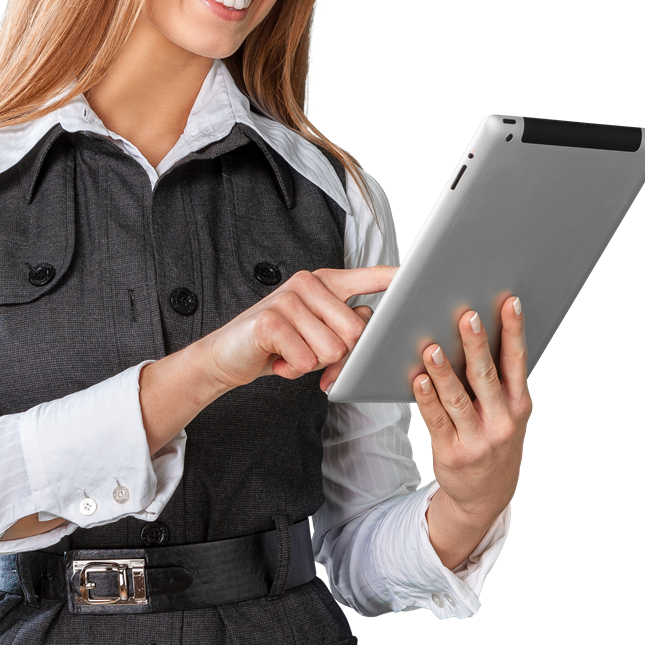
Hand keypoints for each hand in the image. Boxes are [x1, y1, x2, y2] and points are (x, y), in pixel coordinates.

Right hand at [197, 266, 396, 392]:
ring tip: (291, 355)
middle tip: (311, 356)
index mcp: (325, 282)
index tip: (417, 273)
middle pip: (356, 331)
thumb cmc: (279, 344)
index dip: (393, 277)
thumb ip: (344, 325)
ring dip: (313, 365)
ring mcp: (287, 298)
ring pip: (332, 349)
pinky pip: (304, 359)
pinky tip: (277, 361)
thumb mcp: (316, 330)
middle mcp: (308, 283)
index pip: (368, 277)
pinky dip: (293, 371)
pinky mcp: (270, 321)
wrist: (227, 355)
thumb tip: (368, 330)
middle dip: (339, 356)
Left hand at [413, 296, 531, 524]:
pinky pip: (436, 420)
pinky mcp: (452, 451)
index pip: (516, 361)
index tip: (510, 302)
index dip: (514, 330)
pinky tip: (418, 379)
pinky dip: (427, 398)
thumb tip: (476, 332)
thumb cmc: (494, 440)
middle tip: (467, 316)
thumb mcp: (509, 413)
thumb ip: (497, 380)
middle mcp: (502, 420)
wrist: (486, 495)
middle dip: (476, 344)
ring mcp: (478, 438)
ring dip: (444, 372)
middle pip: (486, 376)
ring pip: (458, 398)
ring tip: (433, 348)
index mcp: (518, 404)